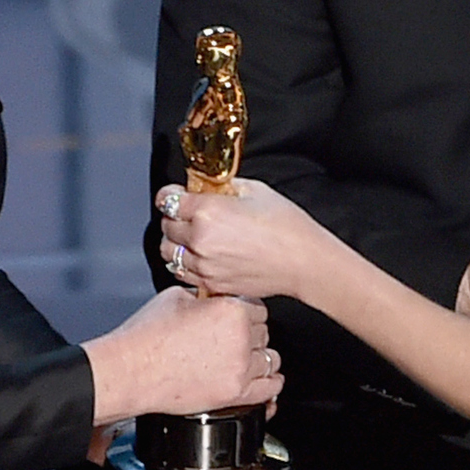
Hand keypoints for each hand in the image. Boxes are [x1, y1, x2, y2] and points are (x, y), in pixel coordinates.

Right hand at [82, 286, 281, 422]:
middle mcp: (241, 338)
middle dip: (250, 334)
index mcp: (231, 310)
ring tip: (245, 358)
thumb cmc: (146, 336)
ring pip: (270, 359)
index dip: (245, 312)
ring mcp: (240, 368)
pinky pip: (269, 389)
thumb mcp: (177, 297)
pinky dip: (271, 384)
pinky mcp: (234, 394)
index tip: (238, 317)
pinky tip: (268, 380)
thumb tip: (213, 298)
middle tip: (230, 338)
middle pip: (264, 332)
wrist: (130, 370)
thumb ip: (206, 296)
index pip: (257, 307)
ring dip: (259, 358)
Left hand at [158, 178, 342, 300]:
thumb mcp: (255, 190)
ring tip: (192, 237)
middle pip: (166, 226)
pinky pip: (181, 273)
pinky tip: (200, 256)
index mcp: (207, 211)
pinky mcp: (211, 283)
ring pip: (168, 252)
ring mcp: (204, 265)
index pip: (168, 199)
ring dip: (176, 242)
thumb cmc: (286, 226)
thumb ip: (225, 187)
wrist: (303, 261)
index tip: (175, 195)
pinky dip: (185, 263)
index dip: (170, 194)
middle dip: (174, 217)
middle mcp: (200, 239)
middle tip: (188, 214)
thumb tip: (210, 186)